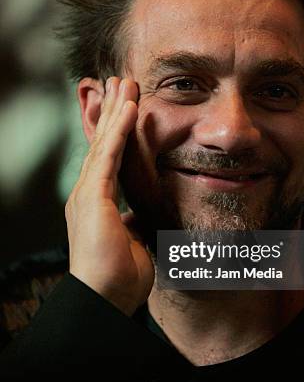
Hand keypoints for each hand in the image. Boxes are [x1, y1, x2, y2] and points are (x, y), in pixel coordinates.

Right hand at [66, 77, 153, 315]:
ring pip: (104, 142)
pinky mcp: (93, 198)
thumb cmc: (118, 278)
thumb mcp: (131, 241)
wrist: (105, 300)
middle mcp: (87, 192)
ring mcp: (87, 193)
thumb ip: (132, 223)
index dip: (115, 130)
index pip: (107, 156)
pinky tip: (129, 108)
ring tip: (126, 82)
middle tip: (121, 81)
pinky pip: (109, 156)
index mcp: (96, 201)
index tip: (124, 106)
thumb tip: (139, 217)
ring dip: (117, 111)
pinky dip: (120, 130)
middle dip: (113, 110)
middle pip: (102, 142)